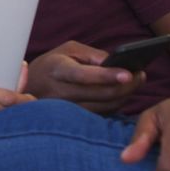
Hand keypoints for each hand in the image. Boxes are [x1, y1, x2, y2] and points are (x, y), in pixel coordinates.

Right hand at [25, 41, 145, 112]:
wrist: (28, 87)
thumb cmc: (52, 64)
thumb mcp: (68, 50)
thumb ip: (92, 55)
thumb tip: (115, 63)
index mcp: (58, 70)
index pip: (84, 75)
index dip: (108, 76)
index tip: (129, 74)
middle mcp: (60, 92)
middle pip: (99, 94)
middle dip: (125, 87)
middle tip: (141, 75)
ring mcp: (65, 110)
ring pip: (103, 107)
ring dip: (124, 96)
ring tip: (136, 82)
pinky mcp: (72, 120)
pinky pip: (99, 114)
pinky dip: (115, 104)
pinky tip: (123, 93)